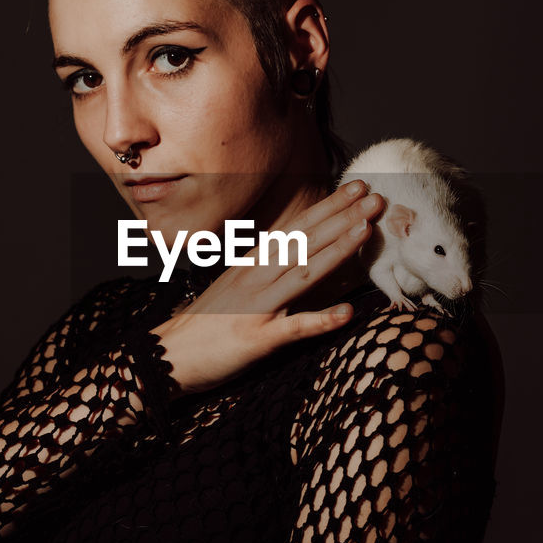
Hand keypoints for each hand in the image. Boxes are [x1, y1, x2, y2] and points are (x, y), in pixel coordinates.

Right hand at [149, 180, 384, 395]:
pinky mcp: (256, 338)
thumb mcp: (237, 285)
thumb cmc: (205, 323)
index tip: (356, 187)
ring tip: (365, 230)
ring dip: (336, 250)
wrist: (167, 355)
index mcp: (252, 262)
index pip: (296, 227)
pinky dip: (320, 320)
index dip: (328, 207)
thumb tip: (302, 254)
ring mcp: (256, 306)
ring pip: (302, 272)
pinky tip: (347, 313)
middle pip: (304, 241)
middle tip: (375, 195)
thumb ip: (269, 269)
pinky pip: (293, 329)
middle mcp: (255, 276)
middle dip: (341, 217)